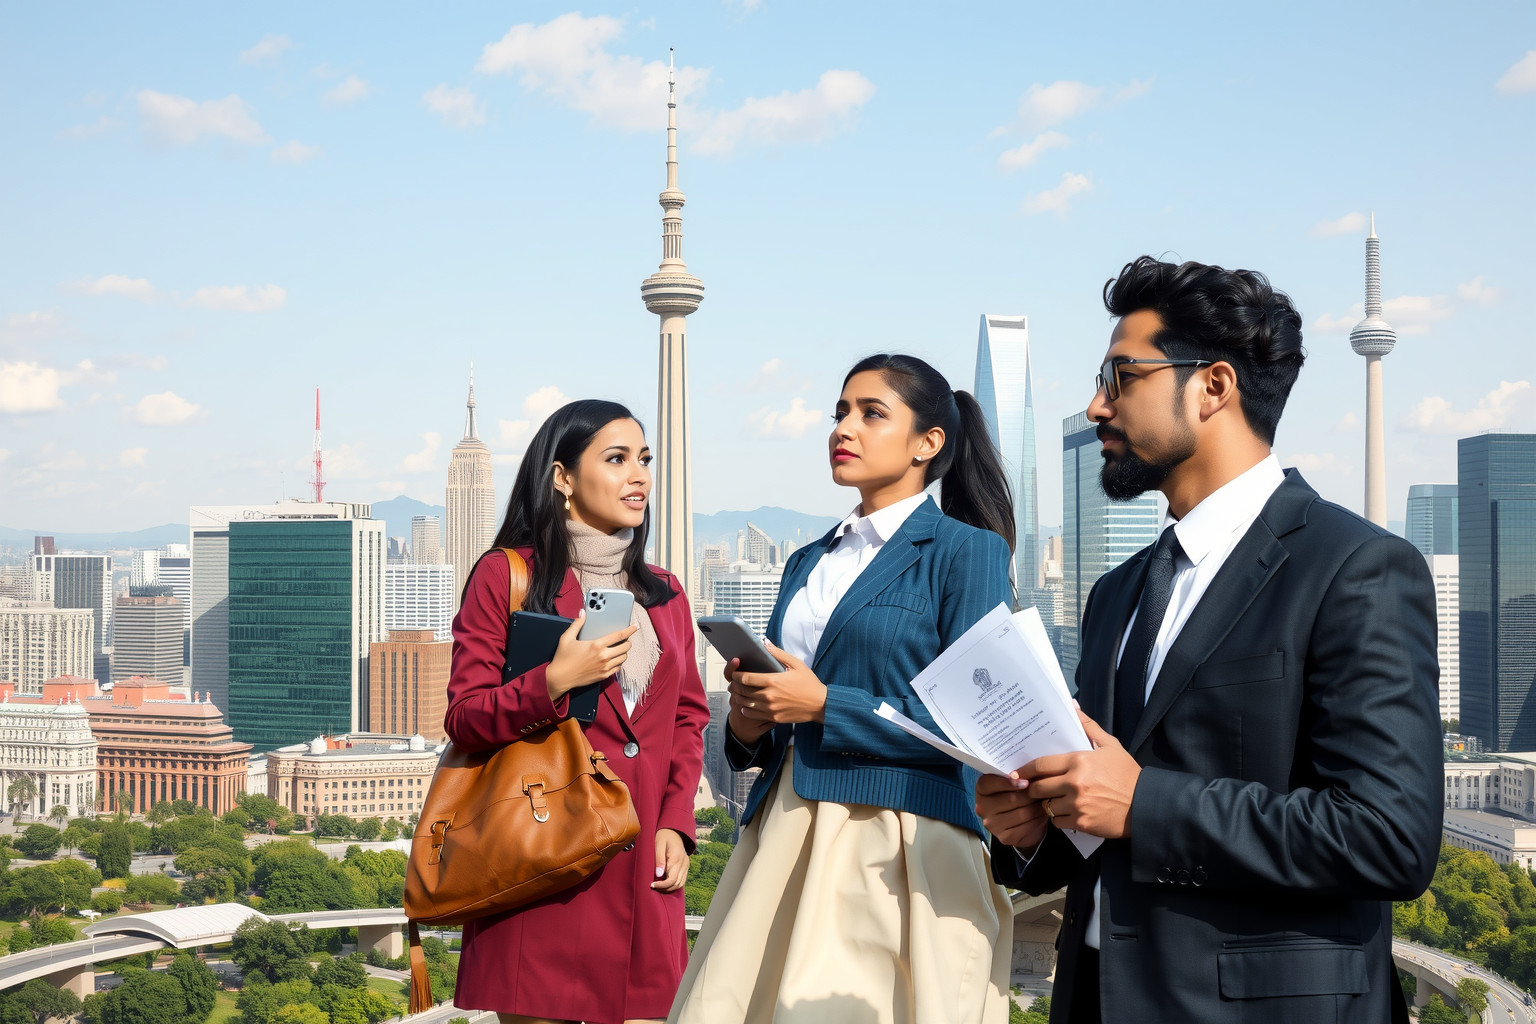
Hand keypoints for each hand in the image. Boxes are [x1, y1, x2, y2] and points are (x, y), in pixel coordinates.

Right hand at [543, 614, 638, 700]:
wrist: (560, 678)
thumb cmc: (563, 658)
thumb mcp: (567, 638)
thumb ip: (577, 624)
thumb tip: (583, 612)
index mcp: (596, 645)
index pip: (619, 635)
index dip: (630, 630)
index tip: (635, 626)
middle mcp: (603, 656)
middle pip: (625, 647)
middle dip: (628, 642)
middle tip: (625, 639)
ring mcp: (605, 667)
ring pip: (623, 658)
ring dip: (623, 652)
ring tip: (619, 649)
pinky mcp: (603, 676)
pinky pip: (618, 668)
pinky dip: (618, 663)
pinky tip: (613, 659)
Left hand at [652, 828, 688, 891]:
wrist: (673, 829)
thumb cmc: (663, 836)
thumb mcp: (658, 845)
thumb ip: (659, 860)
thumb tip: (659, 875)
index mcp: (676, 858)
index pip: (671, 879)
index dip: (662, 885)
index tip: (652, 885)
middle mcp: (684, 863)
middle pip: (676, 883)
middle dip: (665, 888)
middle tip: (654, 886)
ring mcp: (686, 864)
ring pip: (680, 883)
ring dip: (670, 888)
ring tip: (659, 886)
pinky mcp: (686, 865)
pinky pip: (682, 879)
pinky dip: (674, 884)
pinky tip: (666, 882)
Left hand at [729, 642, 826, 727]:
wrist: (820, 705)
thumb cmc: (809, 684)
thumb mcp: (796, 664)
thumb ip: (778, 653)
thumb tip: (764, 643)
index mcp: (773, 681)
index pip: (746, 678)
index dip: (736, 675)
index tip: (734, 673)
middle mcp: (769, 696)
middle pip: (743, 691)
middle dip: (735, 686)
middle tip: (733, 682)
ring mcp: (771, 708)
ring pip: (745, 704)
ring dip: (738, 697)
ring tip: (737, 692)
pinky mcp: (773, 717)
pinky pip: (753, 715)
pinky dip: (746, 709)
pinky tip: (746, 705)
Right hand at [975, 772, 1049, 852]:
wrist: (1023, 820)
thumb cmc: (1019, 794)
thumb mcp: (1015, 782)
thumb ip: (1017, 776)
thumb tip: (1027, 776)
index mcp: (982, 790)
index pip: (989, 783)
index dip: (1007, 782)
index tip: (1025, 782)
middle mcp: (982, 807)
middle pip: (1010, 799)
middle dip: (1030, 794)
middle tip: (1043, 791)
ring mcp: (992, 824)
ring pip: (1021, 813)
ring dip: (1037, 807)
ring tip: (1045, 801)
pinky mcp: (1004, 837)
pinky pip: (1025, 827)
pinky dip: (1037, 820)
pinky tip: (1042, 814)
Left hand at [1019, 711, 1140, 838]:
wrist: (1145, 805)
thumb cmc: (1126, 774)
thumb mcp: (1110, 745)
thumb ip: (1088, 726)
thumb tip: (1072, 706)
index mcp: (1079, 761)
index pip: (1041, 765)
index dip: (1025, 769)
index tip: (1018, 772)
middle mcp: (1074, 783)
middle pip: (1038, 787)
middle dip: (1034, 788)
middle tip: (1035, 787)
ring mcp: (1077, 805)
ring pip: (1046, 806)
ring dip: (1047, 804)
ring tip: (1054, 800)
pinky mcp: (1081, 823)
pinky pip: (1057, 821)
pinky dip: (1058, 818)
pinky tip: (1067, 812)